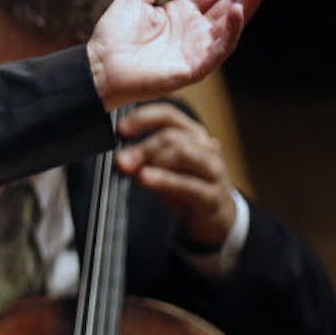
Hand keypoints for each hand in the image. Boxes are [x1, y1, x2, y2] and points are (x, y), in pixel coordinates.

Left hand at [86, 0, 271, 109]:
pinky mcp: (195, 67)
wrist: (99, 67)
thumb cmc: (113, 35)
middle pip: (228, 3)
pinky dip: (231, 30)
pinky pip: (220, 48)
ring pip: (231, 23)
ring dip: (247, 3)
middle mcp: (194, 29)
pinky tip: (238, 11)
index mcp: (180, 12)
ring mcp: (197, 48)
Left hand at [115, 101, 235, 247]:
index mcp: (193, 135)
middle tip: (120, 160)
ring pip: (181, 152)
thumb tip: (120, 158)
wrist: (215, 219)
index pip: (168, 115)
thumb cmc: (186, 187)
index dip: (143, 117)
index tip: (121, 129)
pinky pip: (187, 183)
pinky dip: (164, 179)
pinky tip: (145, 178)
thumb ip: (142, 160)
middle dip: (142, 148)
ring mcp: (214, 170)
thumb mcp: (162, 169)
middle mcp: (206, 147)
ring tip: (131, 168)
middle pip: (171, 136)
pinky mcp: (214, 195)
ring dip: (152, 159)